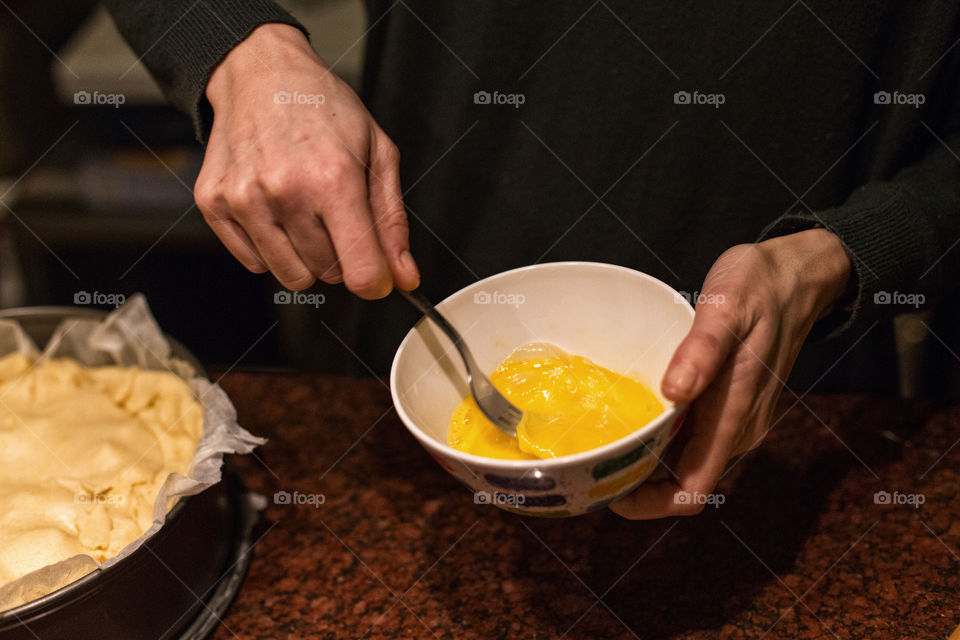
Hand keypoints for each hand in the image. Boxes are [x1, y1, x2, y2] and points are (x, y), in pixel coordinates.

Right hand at [195, 24, 418, 297]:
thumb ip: (392, 222)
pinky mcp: (215, 203)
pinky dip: (270, 247)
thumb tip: (405, 279)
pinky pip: (254, 263)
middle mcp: (285, 191)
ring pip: (291, 276)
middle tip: (335, 213)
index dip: (376, 282)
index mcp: (334, 179)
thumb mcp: (377, 153)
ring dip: (306, 256)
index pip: (361, 272)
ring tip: (305, 211)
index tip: (378, 274)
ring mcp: (245, 199)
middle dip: (341, 255)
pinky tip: (275, 209)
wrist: (261, 72)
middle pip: (329, 275)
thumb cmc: (323, 108)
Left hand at [610, 228, 851, 518]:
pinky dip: (657, 440)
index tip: (605, 490)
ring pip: (684, 463)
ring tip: (600, 442)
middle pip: (682, 483)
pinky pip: (690, 440)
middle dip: (635, 486)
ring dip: (643, 465)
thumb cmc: (760, 285)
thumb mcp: (727, 305)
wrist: (798, 275)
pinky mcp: (729, 408)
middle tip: (587, 462)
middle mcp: (737, 429)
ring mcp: (735, 421)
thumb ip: (703, 350)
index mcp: (735, 414)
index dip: (649, 503)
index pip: (693, 488)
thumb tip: (673, 392)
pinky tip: (629, 417)